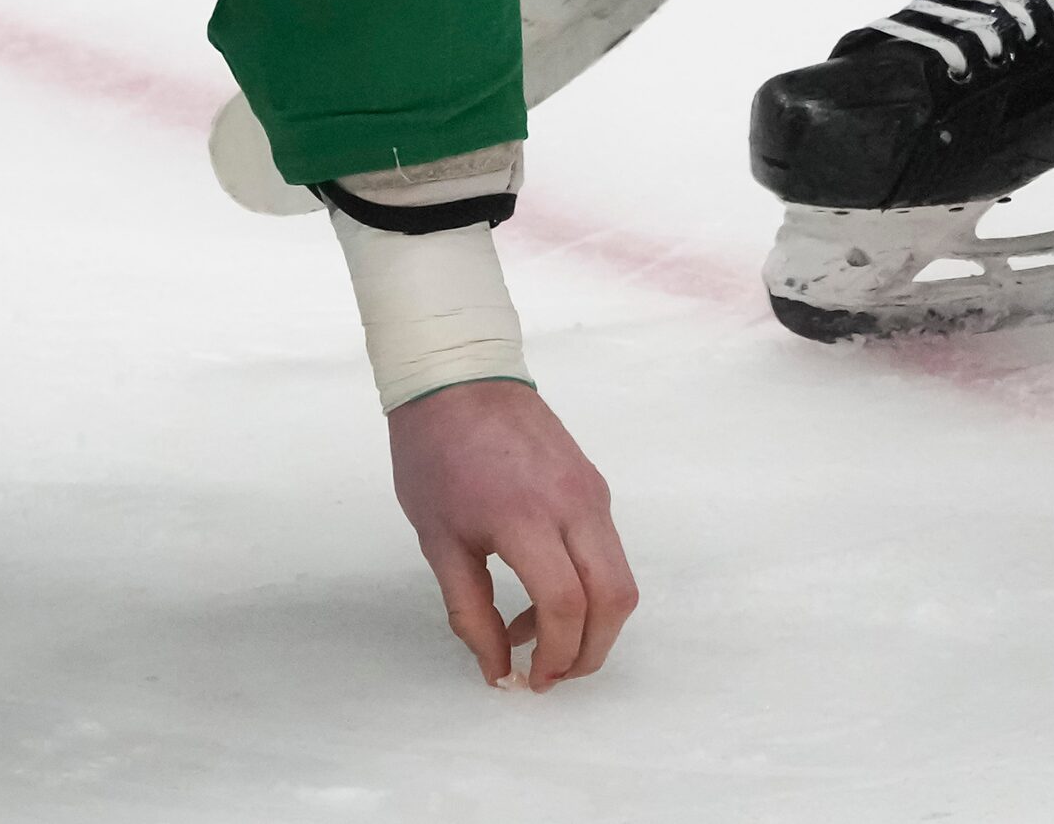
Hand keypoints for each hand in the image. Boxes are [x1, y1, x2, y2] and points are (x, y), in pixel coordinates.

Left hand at [388, 379, 635, 690]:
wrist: (456, 374)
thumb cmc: (434, 454)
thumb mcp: (438, 538)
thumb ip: (469, 610)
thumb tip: (497, 670)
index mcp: (528, 517)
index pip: (566, 606)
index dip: (556, 656)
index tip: (529, 680)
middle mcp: (575, 505)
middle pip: (614, 599)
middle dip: (591, 652)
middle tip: (551, 674)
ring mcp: (592, 492)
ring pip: (619, 577)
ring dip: (592, 622)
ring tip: (538, 636)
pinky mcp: (595, 483)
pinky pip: (607, 548)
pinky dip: (588, 585)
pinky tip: (542, 592)